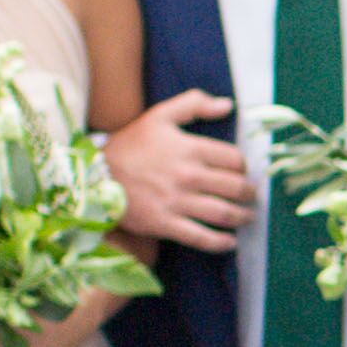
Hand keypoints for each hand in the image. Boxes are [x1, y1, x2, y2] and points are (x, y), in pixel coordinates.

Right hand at [104, 88, 253, 251]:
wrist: (95, 176)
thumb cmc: (131, 144)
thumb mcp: (160, 116)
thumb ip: (194, 104)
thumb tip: (228, 105)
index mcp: (190, 148)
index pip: (234, 160)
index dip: (243, 167)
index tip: (241, 172)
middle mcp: (188, 176)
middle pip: (235, 188)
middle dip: (249, 194)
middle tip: (251, 196)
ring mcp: (177, 202)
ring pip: (224, 214)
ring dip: (242, 218)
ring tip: (247, 218)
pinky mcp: (165, 224)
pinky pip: (201, 237)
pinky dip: (220, 243)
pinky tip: (230, 242)